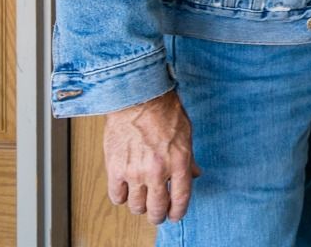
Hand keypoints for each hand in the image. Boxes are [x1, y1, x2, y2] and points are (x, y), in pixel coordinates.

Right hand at [103, 89, 201, 223]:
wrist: (138, 95)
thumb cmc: (163, 109)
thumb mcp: (186, 133)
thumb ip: (189, 158)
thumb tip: (195, 174)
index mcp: (178, 162)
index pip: (180, 200)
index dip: (177, 212)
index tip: (174, 214)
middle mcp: (157, 171)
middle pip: (157, 210)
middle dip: (158, 214)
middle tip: (157, 211)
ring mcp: (135, 171)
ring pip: (136, 207)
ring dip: (140, 205)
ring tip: (141, 196)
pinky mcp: (115, 168)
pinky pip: (117, 197)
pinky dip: (122, 196)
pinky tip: (126, 187)